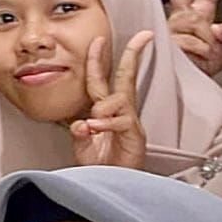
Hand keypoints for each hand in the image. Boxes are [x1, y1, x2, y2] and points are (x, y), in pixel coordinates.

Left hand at [71, 32, 152, 168]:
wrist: (111, 184)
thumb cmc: (100, 166)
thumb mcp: (82, 145)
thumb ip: (79, 131)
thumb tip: (81, 123)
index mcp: (104, 110)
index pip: (100, 79)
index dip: (97, 59)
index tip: (98, 39)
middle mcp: (119, 112)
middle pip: (126, 77)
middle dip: (133, 54)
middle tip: (142, 37)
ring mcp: (129, 122)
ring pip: (119, 98)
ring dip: (102, 108)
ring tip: (93, 126)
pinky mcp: (135, 135)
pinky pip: (121, 120)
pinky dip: (105, 123)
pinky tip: (96, 130)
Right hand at [156, 0, 221, 77]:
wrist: (184, 94)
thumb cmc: (200, 75)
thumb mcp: (219, 58)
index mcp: (198, 17)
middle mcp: (182, 19)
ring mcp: (173, 30)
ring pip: (195, 26)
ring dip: (205, 46)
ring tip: (200, 60)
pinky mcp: (168, 42)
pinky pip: (193, 43)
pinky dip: (199, 55)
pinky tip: (192, 63)